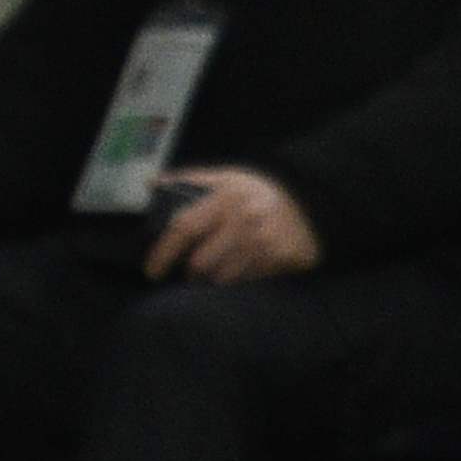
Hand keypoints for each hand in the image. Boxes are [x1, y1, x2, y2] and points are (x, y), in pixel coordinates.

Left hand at [145, 167, 318, 285]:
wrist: (309, 200)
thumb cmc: (256, 191)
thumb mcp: (224, 178)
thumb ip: (187, 181)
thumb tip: (151, 183)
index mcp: (225, 198)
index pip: (185, 228)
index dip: (163, 252)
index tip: (151, 271)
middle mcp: (245, 221)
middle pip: (201, 262)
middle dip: (190, 272)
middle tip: (188, 272)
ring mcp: (266, 243)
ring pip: (224, 278)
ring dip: (213, 280)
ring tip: (212, 273)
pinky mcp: (283, 260)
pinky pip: (249, 282)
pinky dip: (238, 281)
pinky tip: (238, 271)